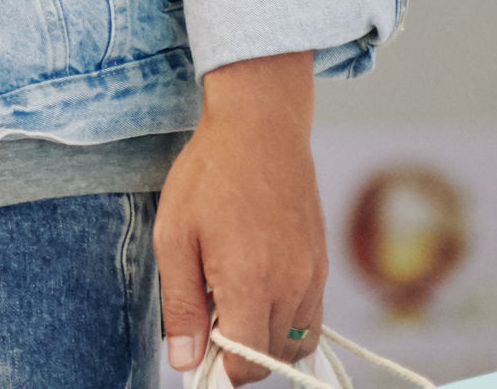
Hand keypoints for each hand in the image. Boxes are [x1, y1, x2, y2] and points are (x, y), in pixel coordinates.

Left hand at [159, 51, 323, 383]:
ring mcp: (314, 277)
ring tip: (228, 300)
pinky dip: (284, 319)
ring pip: (297, 343)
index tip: (197, 348)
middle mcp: (292, 287)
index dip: (219, 367)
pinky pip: (310, 317)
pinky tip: (253, 286)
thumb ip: (182, 304)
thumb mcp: (173, 237)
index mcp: (250, 283)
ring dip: (264, 338)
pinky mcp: (323, 266)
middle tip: (208, 319)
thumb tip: (185, 359)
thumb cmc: (207, 178)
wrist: (260, 130)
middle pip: (273, 358)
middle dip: (240, 353)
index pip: (247, 361)